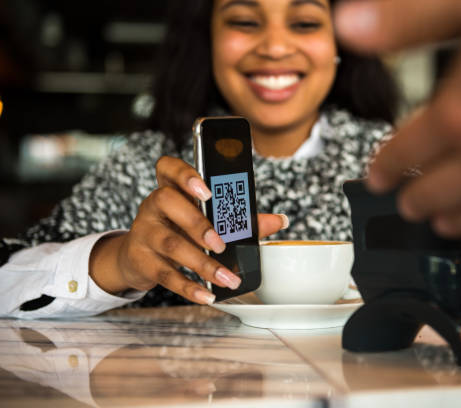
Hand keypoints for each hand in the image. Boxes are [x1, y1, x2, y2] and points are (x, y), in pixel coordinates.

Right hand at [90, 156, 287, 303]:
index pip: (168, 168)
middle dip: (198, 224)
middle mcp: (153, 206)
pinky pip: (165, 274)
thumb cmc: (178, 231)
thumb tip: (278, 221)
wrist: (137, 257)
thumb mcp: (204, 219)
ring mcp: (144, 232)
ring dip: (202, 263)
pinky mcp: (141, 260)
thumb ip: (241, 219)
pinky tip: (207, 295)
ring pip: (171, 243)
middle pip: (169, 203)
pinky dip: (189, 287)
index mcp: (171, 188)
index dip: (185, 175)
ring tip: (226, 278)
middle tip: (221, 244)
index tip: (206, 189)